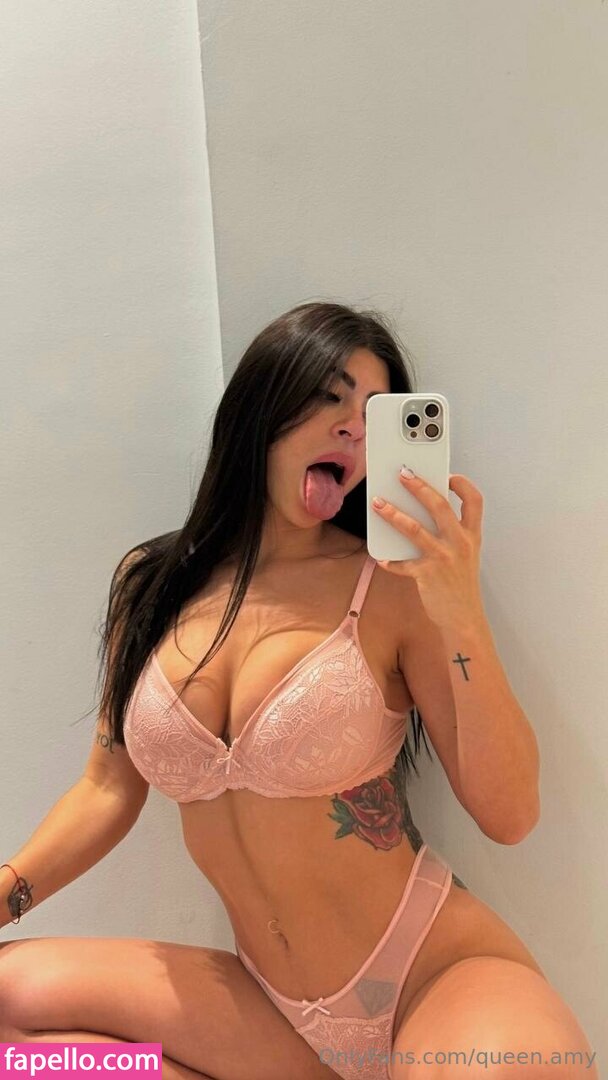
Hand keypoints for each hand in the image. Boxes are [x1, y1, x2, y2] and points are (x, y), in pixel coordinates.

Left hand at [371, 469, 485, 630]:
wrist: (464, 619)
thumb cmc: (461, 586)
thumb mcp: (464, 556)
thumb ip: (449, 535)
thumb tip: (419, 514)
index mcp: (471, 536)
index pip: (475, 501)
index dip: (463, 484)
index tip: (448, 474)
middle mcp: (460, 543)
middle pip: (440, 505)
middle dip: (419, 486)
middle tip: (403, 473)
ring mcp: (443, 558)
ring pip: (414, 528)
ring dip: (393, 514)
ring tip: (378, 504)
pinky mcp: (427, 574)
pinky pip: (402, 563)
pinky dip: (389, 560)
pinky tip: (381, 558)